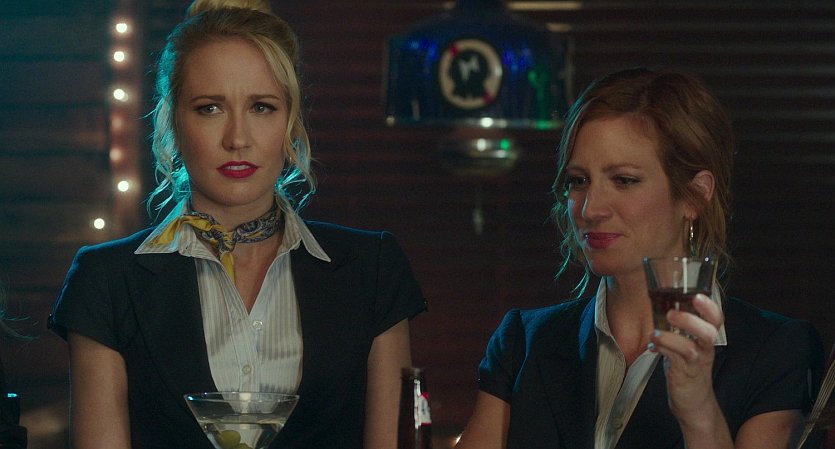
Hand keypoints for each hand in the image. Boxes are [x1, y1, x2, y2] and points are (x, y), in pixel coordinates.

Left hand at [649, 294, 722, 426]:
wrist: (693, 402)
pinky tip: (652, 347)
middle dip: (691, 320)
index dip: (710, 307)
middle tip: (671, 313)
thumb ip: (677, 327)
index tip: (697, 295)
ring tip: (654, 333)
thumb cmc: (686, 367)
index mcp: (706, 338)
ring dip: (670, 338)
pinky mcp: (685, 375)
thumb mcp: (685, 344)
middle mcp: (705, 349)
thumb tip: (656, 304)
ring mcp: (696, 363)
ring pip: (691, 348)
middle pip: (709, 332)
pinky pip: (676, 361)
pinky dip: (662, 350)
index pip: (716, 319)